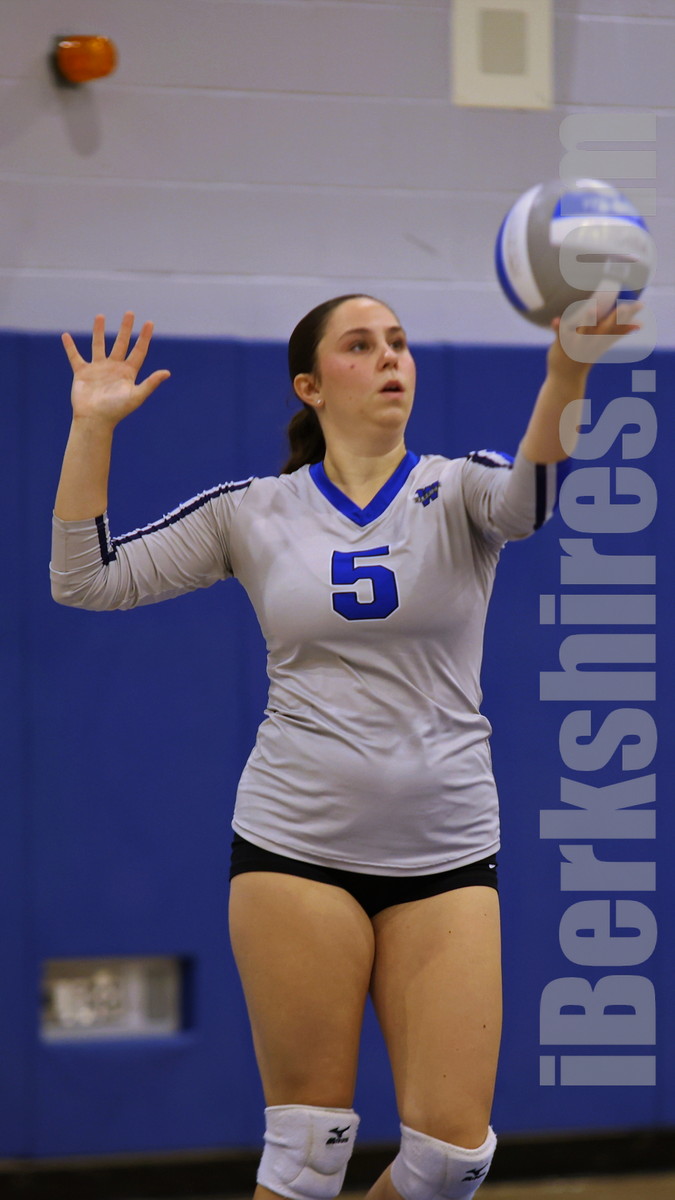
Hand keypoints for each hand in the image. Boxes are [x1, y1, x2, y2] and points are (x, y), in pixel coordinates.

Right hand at [61, 311, 170, 426]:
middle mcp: (114, 368)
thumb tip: (167, 372)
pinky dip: (70, 347)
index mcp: (128, 373)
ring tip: (100, 316)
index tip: (149, 323)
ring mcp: (98, 369)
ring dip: (99, 331)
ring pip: (99, 345)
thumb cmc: (116, 411)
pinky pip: (75, 356)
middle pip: (121, 344)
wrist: (94, 420)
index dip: (144, 337)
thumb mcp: (136, 396)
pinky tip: (65, 336)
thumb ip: (150, 383)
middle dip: (125, 329)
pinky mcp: (82, 373)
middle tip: (129, 312)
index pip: (139, 351)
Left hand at [550, 287, 643, 369]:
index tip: (640, 305)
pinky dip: (557, 328)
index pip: (619, 327)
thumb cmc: (587, 355)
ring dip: (587, 322)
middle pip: (605, 330)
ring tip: (591, 310)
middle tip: (624, 307)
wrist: (566, 377)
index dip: (629, 317)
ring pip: (583, 332)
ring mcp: (577, 344)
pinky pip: (559, 336)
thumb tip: (641, 324)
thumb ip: (621, 332)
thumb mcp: (605, 344)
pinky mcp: (562, 345)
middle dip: (615, 319)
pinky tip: (555, 320)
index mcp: (603, 341)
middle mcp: (592, 342)